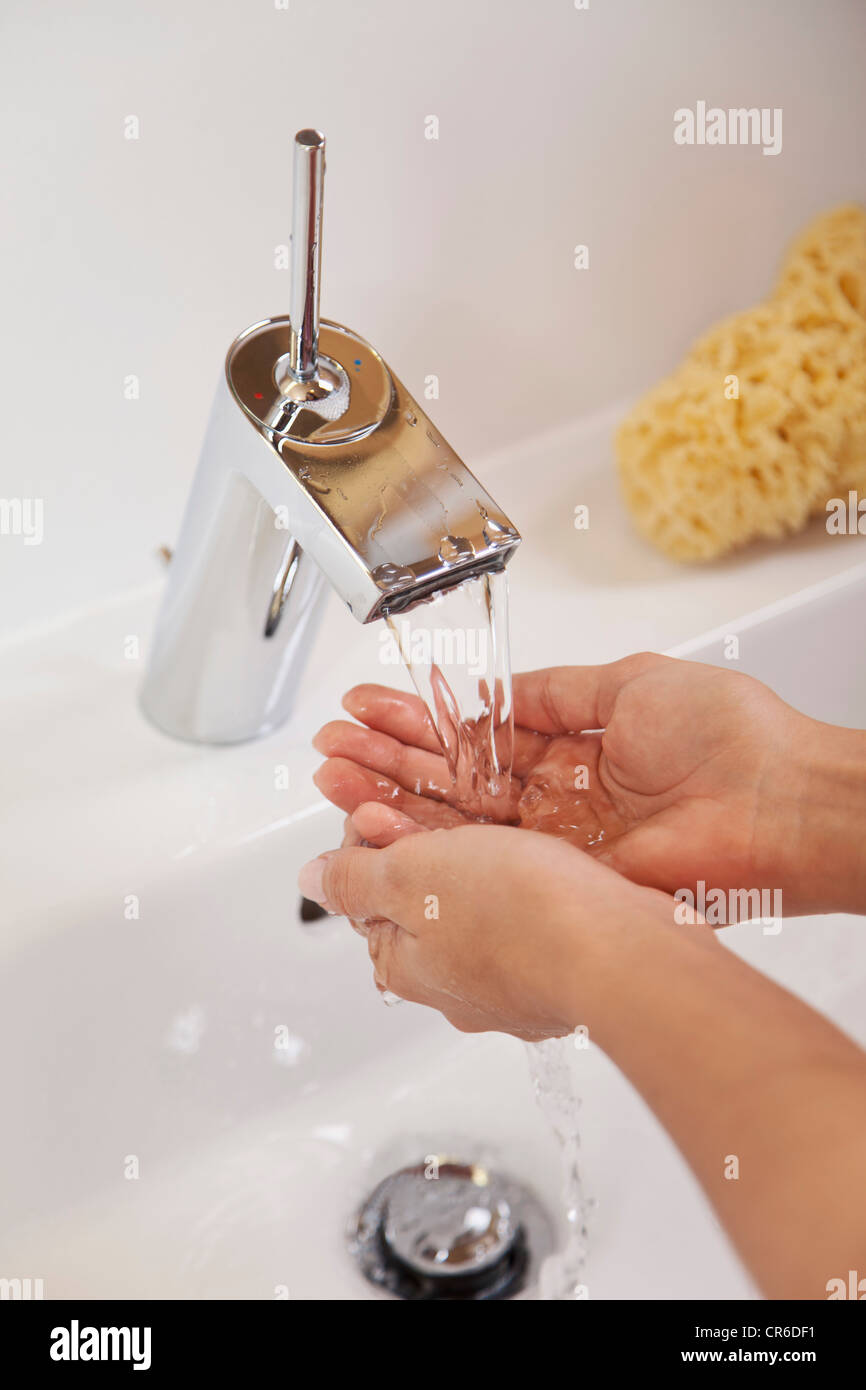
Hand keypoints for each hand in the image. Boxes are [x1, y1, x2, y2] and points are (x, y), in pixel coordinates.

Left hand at [298, 817, 682, 1039]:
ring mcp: (513, 981)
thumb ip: (354, 876)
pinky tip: (544, 856)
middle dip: (427, 844)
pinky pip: (531, 913)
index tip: (393, 796)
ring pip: (479, 903)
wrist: (621, 951)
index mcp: (405, 965)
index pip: (366, 890)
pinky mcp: (562, 965)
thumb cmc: (519, 914)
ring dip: (478, 857)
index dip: (373, 833)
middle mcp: (455, 985)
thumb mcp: (412, 874)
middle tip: (445, 803)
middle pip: (422, 898)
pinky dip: (529, 880)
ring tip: (498, 820)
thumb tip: (310, 881)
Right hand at [313, 653, 834, 913]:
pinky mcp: (559, 881)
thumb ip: (552, 694)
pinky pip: (480, 860)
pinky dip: (425, 840)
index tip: (367, 706)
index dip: (420, 722)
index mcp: (572, 750)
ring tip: (331, 776)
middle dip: (387, 760)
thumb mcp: (627, 683)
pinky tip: (375, 819)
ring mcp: (554, 845)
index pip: (476, 737)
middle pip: (453, 782)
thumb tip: (495, 690)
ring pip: (454, 822)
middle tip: (329, 744)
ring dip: (389, 797)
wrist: (778, 802)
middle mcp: (555, 802)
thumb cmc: (725, 734)